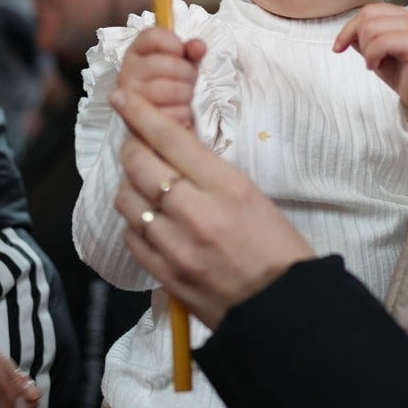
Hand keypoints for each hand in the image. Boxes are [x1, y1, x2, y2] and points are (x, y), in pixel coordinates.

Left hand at [109, 88, 315, 327]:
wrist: (284, 309)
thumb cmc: (278, 249)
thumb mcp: (253, 196)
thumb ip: (210, 174)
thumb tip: (174, 150)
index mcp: (227, 187)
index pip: (170, 139)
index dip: (140, 113)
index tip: (123, 98)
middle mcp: (196, 213)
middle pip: (139, 165)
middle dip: (131, 147)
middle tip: (136, 145)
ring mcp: (176, 247)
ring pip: (127, 200)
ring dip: (129, 186)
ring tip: (144, 186)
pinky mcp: (165, 275)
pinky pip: (131, 237)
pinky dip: (133, 223)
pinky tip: (148, 221)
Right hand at [117, 28, 207, 126]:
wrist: (161, 116)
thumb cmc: (171, 82)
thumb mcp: (183, 62)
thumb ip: (192, 51)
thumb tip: (198, 46)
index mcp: (136, 52)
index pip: (151, 36)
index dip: (173, 43)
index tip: (182, 52)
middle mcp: (127, 71)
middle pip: (165, 63)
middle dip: (187, 72)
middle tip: (190, 78)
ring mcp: (130, 96)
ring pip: (169, 89)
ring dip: (186, 93)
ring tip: (186, 94)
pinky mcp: (137, 119)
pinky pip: (170, 112)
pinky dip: (182, 112)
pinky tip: (180, 109)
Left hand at [334, 3, 407, 132]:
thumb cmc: (404, 75)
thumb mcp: (377, 54)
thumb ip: (364, 40)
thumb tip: (347, 34)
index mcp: (401, 16)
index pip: (368, 11)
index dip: (349, 28)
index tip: (338, 48)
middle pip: (368, 16)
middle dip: (358, 39)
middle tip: (367, 59)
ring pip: (373, 28)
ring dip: (366, 50)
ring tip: (373, 64)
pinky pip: (383, 42)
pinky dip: (372, 56)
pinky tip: (376, 67)